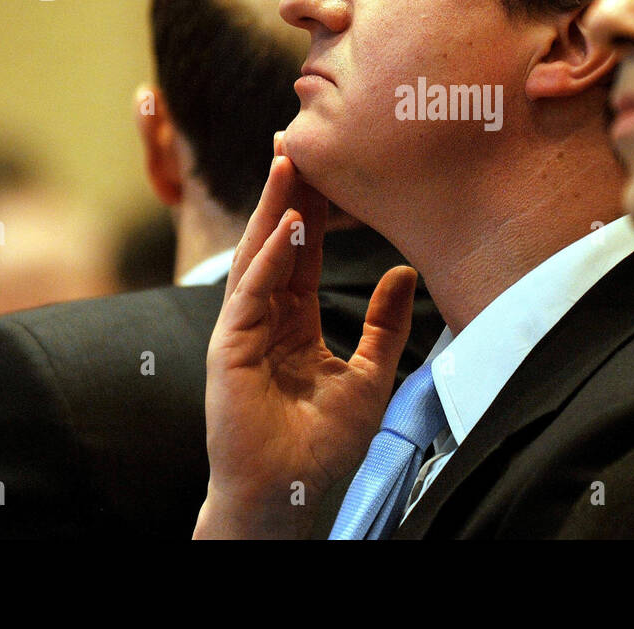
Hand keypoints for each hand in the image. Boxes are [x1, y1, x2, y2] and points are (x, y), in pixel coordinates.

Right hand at [193, 152, 416, 537]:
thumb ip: (385, 324)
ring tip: (287, 161)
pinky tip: (286, 227)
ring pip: (259, 256)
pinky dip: (268, 259)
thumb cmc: (322, 446)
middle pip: (277, 242)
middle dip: (287, 192)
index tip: (325, 164)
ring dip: (273, 209)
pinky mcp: (228, 350)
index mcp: (291, 323)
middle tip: (297, 137)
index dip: (312, 208)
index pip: (301, 252)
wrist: (289, 496)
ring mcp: (242, 332)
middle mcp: (263, 319)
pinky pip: (250, 295)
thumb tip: (405, 271)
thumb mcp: (371, 375)